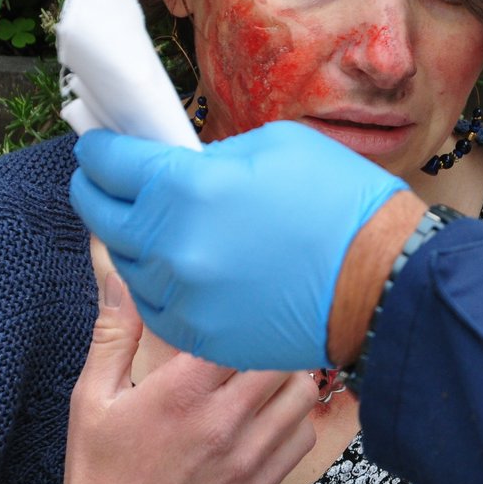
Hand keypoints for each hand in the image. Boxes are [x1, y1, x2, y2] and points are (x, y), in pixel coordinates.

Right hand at [41, 274, 317, 483]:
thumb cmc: (99, 472)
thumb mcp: (93, 397)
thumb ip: (114, 333)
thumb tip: (120, 277)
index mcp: (180, 392)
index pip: (239, 329)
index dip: (244, 310)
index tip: (239, 301)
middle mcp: (221, 422)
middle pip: (279, 356)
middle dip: (271, 339)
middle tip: (260, 331)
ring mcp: (247, 456)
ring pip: (301, 394)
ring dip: (290, 375)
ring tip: (269, 368)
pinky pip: (303, 437)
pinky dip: (295, 418)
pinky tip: (271, 412)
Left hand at [70, 122, 405, 368]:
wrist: (384, 281)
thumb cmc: (339, 202)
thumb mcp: (273, 146)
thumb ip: (210, 159)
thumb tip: (179, 168)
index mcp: (185, 188)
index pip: (111, 164)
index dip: (100, 150)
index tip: (98, 147)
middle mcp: (170, 246)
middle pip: (103, 216)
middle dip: (98, 191)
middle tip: (101, 181)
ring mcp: (183, 298)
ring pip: (126, 265)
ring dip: (130, 241)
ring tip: (146, 225)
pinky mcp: (200, 337)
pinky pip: (157, 307)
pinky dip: (159, 283)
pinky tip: (176, 267)